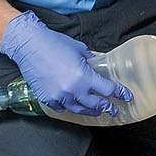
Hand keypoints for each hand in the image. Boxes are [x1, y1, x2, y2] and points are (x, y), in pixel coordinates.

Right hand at [0, 11, 130, 116]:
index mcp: (84, 76)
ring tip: (96, 111)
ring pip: (79, 109)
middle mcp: (73, 90)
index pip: (107, 90)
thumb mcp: (79, 49)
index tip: (126, 97)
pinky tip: (73, 106)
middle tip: (113, 110)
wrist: (29, 45)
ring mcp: (59, 96)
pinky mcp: (47, 98)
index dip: (119, 93)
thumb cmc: (54, 43)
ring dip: (90, 111)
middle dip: (107, 107)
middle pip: (95, 104)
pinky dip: (69, 108)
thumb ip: (91, 60)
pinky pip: (61, 108)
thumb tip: (97, 65)